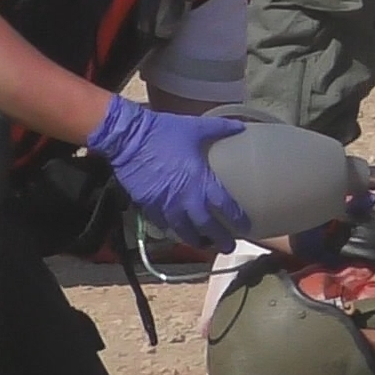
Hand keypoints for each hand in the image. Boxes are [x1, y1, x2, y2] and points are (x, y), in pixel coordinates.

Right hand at [84, 96, 250, 250]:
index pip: (225, 206)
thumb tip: (240, 127)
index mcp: (200, 181)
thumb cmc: (164, 133)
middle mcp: (185, 198)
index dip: (237, 218)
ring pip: (183, 231)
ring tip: (203, 244)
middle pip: (206, 226)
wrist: (129, 139)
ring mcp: (165, 205)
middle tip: (228, 247)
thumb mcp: (196, 127)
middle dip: (219, 239)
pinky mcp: (148, 206)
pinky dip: (172, 230)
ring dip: (195, 240)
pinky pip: (163, 224)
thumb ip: (221, 128)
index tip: (246, 227)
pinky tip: (177, 231)